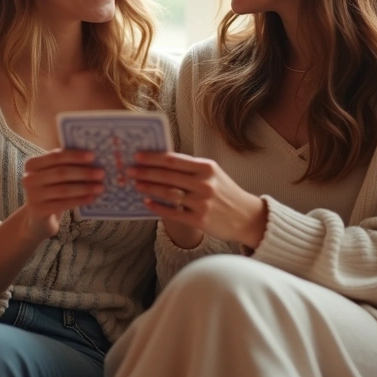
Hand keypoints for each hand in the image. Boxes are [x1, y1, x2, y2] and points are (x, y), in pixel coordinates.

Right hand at [14, 149, 103, 241]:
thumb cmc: (50, 190)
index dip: (75, 156)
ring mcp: (32, 195)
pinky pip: (63, 204)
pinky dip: (79, 200)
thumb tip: (92, 158)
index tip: (93, 156)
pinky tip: (91, 198)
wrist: (38, 216)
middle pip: (61, 173)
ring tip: (100, 187)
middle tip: (101, 173)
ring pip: (63, 189)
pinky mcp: (38, 210)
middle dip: (83, 173)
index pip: (55, 156)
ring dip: (84, 188)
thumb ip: (66, 164)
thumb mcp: (53, 174)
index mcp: (32, 164)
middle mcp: (28, 178)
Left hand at [129, 152, 267, 248]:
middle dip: (145, 172)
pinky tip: (146, 203)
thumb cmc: (225, 192)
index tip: (137, 156)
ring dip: (149, 188)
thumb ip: (190, 168)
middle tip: (129, 171)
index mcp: (206, 168)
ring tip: (136, 185)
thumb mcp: (213, 174)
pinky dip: (157, 207)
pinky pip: (173, 212)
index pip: (173, 160)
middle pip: (167, 175)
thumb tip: (161, 161)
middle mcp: (204, 183)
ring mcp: (202, 202)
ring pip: (168, 193)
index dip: (153, 158)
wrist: (246, 216)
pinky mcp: (200, 220)